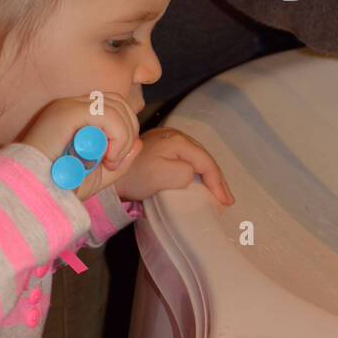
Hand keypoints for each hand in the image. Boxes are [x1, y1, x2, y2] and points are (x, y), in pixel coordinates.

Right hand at [21, 94, 142, 202]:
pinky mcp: (68, 112)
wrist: (34, 192)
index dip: (125, 130)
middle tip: (114, 162)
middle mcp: (73, 106)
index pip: (114, 106)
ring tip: (110, 162)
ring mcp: (69, 106)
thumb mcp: (98, 175)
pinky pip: (107, 115)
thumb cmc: (58, 185)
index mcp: (77, 115)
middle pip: (119, 102)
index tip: (114, 161)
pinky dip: (117, 136)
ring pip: (116, 106)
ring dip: (123, 137)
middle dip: (128, 132)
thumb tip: (138, 143)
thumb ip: (119, 159)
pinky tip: (108, 158)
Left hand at [115, 127, 234, 204]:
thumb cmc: (135, 176)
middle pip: (204, 158)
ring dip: (208, 175)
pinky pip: (186, 159)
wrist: (111, 174)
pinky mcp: (161, 148)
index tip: (224, 201)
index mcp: (178, 141)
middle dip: (217, 179)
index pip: (206, 162)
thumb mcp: (162, 175)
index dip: (217, 182)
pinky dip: (196, 171)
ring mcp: (168, 140)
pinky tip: (200, 181)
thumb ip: (184, 173)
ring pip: (196, 158)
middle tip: (226, 199)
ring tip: (217, 192)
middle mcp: (175, 136)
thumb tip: (193, 173)